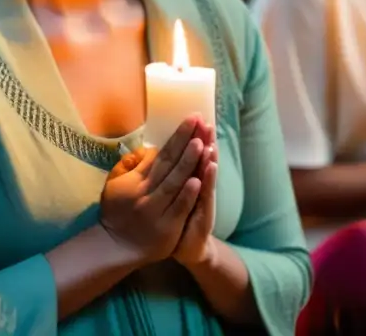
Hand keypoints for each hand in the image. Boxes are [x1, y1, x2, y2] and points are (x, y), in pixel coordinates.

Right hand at [99, 116, 205, 264]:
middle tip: (199, 123)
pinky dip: (188, 194)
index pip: (161, 154)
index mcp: (137, 180)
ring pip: (175, 183)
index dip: (176, 137)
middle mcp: (146, 192)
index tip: (190, 121)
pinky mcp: (167, 228)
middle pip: (170, 164)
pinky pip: (179, 208)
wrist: (116, 247)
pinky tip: (198, 180)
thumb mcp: (115, 184)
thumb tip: (148, 149)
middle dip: (186, 142)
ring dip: (189, 163)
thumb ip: (130, 166)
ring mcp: (157, 211)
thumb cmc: (117, 212)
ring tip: (202, 144)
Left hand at [173, 123, 218, 267]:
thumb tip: (153, 152)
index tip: (194, 117)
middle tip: (206, 121)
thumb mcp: (169, 194)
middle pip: (201, 158)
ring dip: (208, 154)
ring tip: (209, 136)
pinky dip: (209, 179)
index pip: (190, 153)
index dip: (192, 136)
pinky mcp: (206, 213)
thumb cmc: (174, 218)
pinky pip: (207, 194)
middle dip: (203, 139)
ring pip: (206, 172)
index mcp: (186, 178)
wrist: (189, 248)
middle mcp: (198, 184)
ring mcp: (203, 198)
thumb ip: (164, 174)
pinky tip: (211, 166)